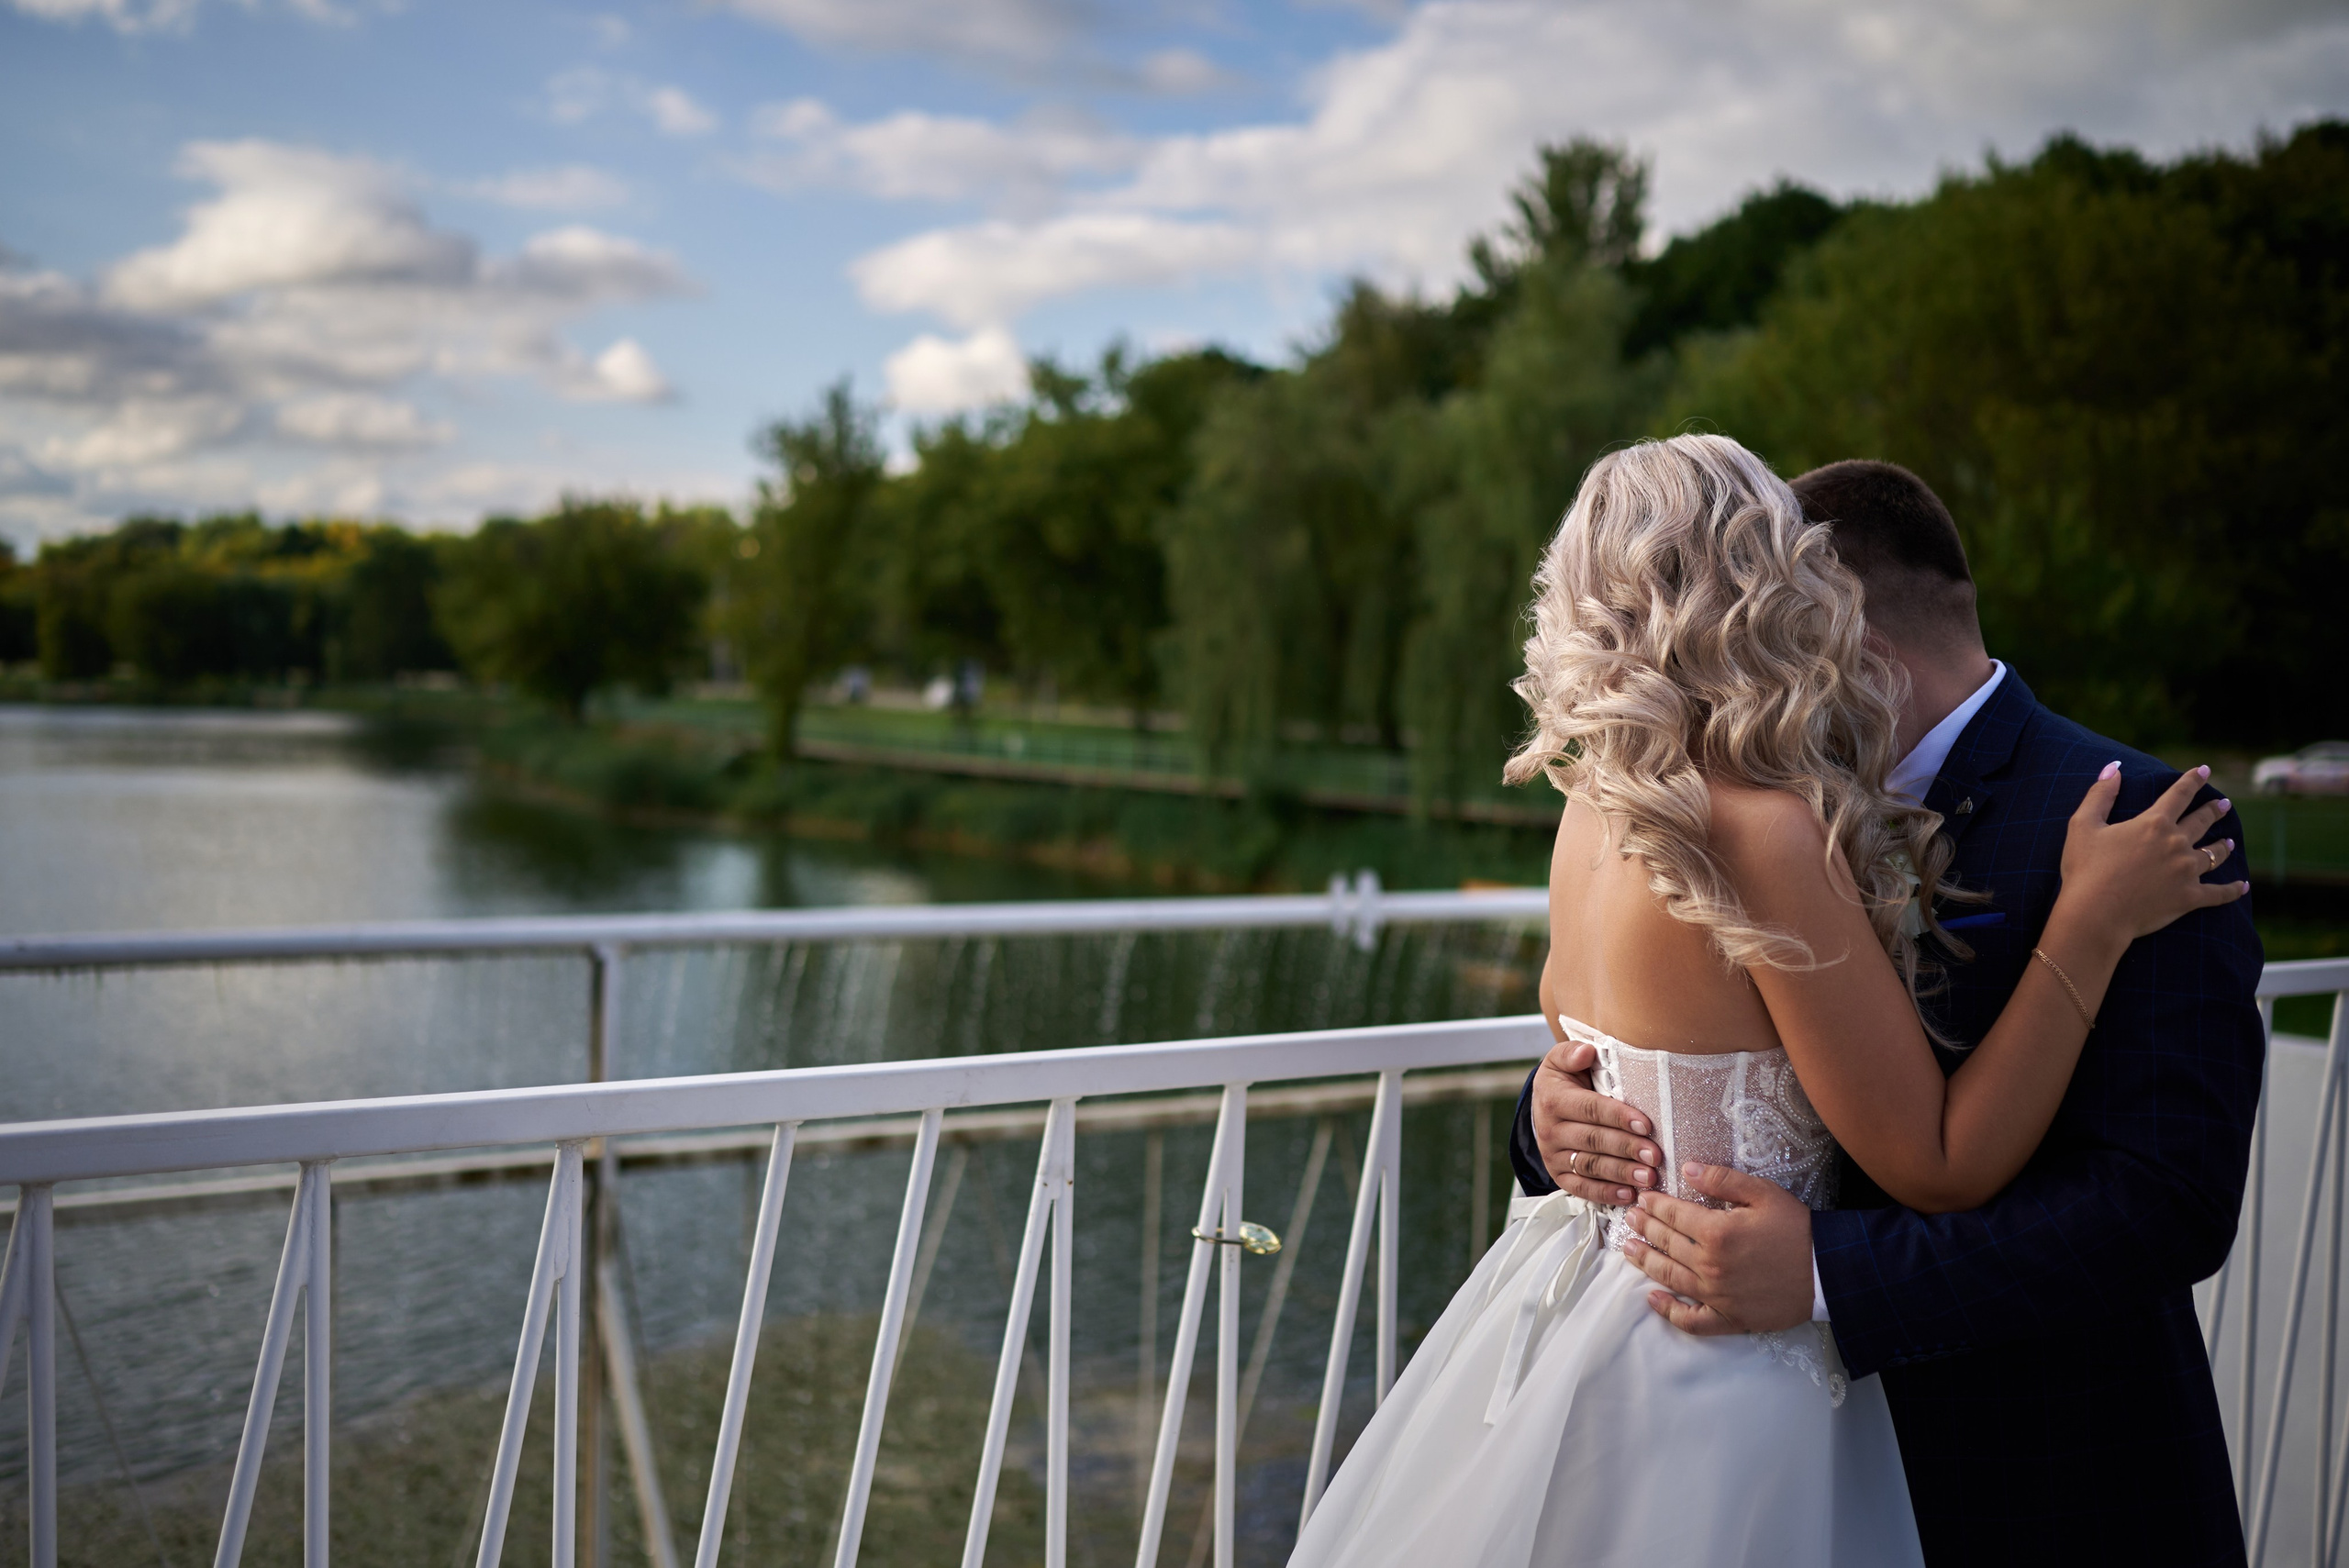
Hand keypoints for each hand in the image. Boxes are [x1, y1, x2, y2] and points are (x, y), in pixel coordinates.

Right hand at [1531, 1038, 1660, 1205]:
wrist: (1542, 1105)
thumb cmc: (1564, 1080)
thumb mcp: (1561, 1060)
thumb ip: (1573, 1053)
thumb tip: (1586, 1052)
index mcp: (1553, 1099)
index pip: (1591, 1109)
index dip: (1619, 1117)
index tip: (1646, 1125)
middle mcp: (1550, 1129)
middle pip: (1593, 1140)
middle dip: (1627, 1148)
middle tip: (1655, 1156)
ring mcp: (1553, 1155)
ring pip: (1590, 1166)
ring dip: (1621, 1173)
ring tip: (1648, 1177)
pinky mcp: (1558, 1174)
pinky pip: (1581, 1187)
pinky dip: (1605, 1193)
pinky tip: (1628, 1194)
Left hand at [1623, 1164, 1814, 1335]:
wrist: (1828, 1271)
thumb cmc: (1797, 1229)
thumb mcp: (1763, 1193)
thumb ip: (1723, 1180)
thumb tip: (1687, 1169)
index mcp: (1717, 1232)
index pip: (1673, 1215)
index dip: (1654, 1205)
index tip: (1643, 1199)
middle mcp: (1709, 1265)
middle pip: (1666, 1243)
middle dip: (1645, 1228)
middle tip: (1631, 1218)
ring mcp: (1716, 1294)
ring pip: (1669, 1277)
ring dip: (1644, 1261)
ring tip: (1628, 1249)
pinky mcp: (1728, 1318)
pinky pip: (1690, 1320)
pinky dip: (1669, 1311)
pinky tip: (1653, 1299)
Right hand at [2057, 762, 2246, 949]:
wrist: (2096, 914)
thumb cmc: (2085, 869)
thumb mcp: (2083, 825)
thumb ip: (2100, 794)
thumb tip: (2114, 768)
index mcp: (2153, 823)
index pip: (2178, 794)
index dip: (2192, 780)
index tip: (2204, 770)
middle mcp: (2177, 843)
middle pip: (2202, 822)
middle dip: (2214, 810)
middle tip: (2224, 805)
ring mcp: (2187, 871)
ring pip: (2213, 854)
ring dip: (2223, 846)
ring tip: (2229, 842)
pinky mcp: (2190, 897)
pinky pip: (2219, 893)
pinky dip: (2232, 890)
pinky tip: (2242, 886)